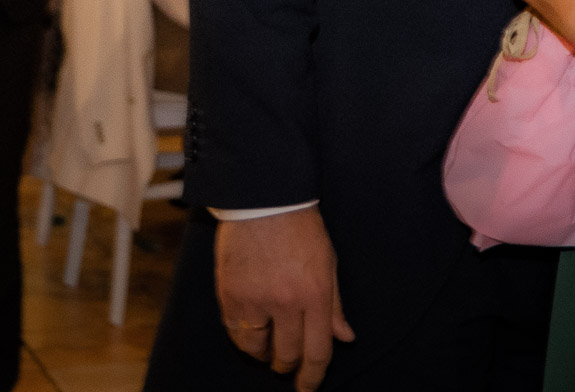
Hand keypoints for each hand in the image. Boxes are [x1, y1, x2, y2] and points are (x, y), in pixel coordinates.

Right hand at [215, 207, 353, 391]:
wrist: (265, 203)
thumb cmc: (302, 230)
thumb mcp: (329, 265)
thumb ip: (335, 306)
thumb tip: (345, 338)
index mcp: (315, 294)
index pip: (317, 350)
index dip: (313, 376)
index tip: (307, 388)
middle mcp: (285, 302)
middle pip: (287, 354)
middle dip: (288, 366)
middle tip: (288, 365)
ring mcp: (254, 301)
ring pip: (257, 349)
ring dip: (265, 353)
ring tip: (270, 343)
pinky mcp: (229, 297)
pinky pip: (235, 333)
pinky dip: (245, 338)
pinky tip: (252, 330)